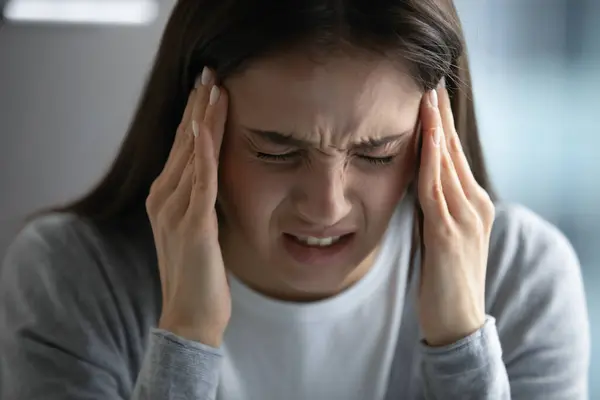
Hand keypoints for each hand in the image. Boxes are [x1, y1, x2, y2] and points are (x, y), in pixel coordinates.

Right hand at [145, 67, 229, 347]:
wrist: (191, 317)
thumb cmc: (200, 276)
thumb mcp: (199, 229)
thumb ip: (200, 201)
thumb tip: (215, 178)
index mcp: (165, 199)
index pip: (182, 149)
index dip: (194, 117)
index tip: (207, 89)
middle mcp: (163, 199)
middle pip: (183, 143)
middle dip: (197, 107)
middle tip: (210, 73)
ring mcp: (175, 210)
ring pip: (190, 154)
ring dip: (203, 118)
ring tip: (214, 86)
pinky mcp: (193, 224)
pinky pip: (199, 179)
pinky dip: (203, 150)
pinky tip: (207, 125)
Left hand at [416, 85, 494, 346]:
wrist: (457, 321)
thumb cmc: (444, 277)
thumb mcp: (438, 232)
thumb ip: (432, 205)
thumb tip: (413, 179)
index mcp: (472, 203)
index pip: (453, 155)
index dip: (441, 124)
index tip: (429, 95)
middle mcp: (474, 204)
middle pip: (453, 151)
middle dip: (440, 115)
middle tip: (429, 80)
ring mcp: (464, 218)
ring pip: (447, 163)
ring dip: (436, 127)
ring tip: (427, 95)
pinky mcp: (448, 234)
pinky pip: (437, 189)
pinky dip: (432, 160)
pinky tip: (428, 136)